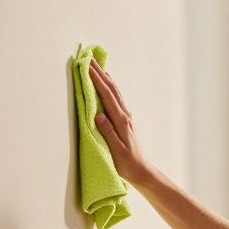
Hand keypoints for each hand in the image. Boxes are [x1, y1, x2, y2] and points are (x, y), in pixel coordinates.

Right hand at [88, 59, 151, 186]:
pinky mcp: (125, 120)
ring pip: (115, 92)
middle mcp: (125, 115)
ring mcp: (126, 117)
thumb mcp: (115, 150)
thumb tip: (98, 114)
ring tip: (97, 65)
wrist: (142, 171)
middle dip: (99, 73)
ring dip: (105, 78)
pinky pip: (116, 99)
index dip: (96, 80)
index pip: (106, 96)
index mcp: (121, 121)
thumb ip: (107, 132)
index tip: (86, 66)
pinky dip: (110, 87)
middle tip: (88, 58)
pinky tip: (107, 85)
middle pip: (111, 89)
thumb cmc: (127, 164)